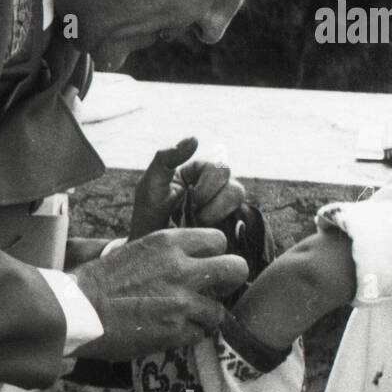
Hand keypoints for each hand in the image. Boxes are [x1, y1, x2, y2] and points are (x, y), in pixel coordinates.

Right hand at [70, 227, 248, 359]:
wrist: (78, 310)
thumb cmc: (101, 280)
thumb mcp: (137, 249)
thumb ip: (169, 253)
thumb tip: (194, 261)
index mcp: (168, 242)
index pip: (219, 240)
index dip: (214, 254)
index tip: (205, 264)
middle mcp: (181, 269)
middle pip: (237, 269)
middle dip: (229, 281)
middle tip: (213, 290)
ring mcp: (181, 302)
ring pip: (219, 311)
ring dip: (204, 316)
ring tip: (184, 317)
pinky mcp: (175, 332)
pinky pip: (199, 335)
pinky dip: (187, 336)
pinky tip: (168, 331)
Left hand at [129, 136, 245, 238]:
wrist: (152, 254)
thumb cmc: (148, 217)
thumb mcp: (150, 186)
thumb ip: (165, 158)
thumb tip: (195, 138)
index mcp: (195, 172)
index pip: (217, 165)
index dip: (207, 182)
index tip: (189, 197)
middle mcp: (213, 186)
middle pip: (231, 180)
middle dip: (211, 198)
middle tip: (193, 212)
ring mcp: (223, 206)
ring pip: (238, 196)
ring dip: (217, 212)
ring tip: (197, 223)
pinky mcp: (230, 225)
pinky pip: (243, 219)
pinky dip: (224, 225)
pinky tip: (206, 232)